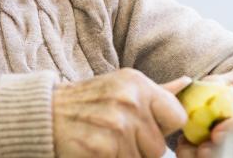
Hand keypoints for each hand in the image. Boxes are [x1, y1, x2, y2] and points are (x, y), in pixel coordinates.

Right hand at [53, 69, 190, 156]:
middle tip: (116, 136)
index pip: (177, 117)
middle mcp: (130, 100)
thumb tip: (188, 83)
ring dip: (126, 157)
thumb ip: (157, 92)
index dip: (162, 129)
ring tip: (106, 143)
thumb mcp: (121, 88)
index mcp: (137, 84)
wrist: (44, 115)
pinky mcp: (102, 147)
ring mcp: (116, 124)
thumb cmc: (86, 104)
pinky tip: (98, 150)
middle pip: (160, 146)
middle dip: (142, 148)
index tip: (144, 128)